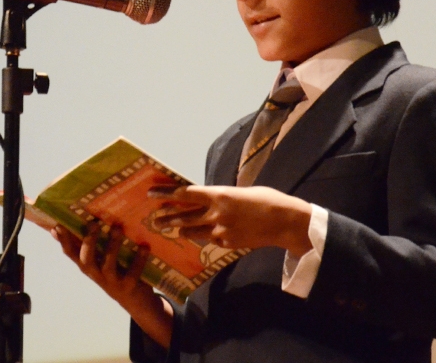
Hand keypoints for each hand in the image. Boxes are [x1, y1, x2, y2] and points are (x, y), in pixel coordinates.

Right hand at [52, 223, 172, 347]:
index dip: (63, 241)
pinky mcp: (129, 287)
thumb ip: (94, 247)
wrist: (137, 303)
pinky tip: (144, 246)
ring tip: (117, 228)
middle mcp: (97, 276)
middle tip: (93, 223)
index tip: (57, 226)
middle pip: (86, 260)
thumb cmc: (118, 274)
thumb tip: (79, 225)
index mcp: (89, 268)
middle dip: (88, 242)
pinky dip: (139, 258)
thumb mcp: (103, 262)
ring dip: (112, 246)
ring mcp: (112, 283)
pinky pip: (133, 272)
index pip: (71, 254)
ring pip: (108, 266)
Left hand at [149, 185, 312, 257]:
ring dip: (180, 229)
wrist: (284, 222)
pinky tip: (200, 237)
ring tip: (169, 230)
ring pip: (193, 231)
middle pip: (183, 216)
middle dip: (166, 217)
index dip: (166, 194)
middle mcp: (216, 213)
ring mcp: (220, 231)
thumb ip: (223, 197)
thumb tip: (211, 199)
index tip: (151, 194)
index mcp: (219, 195)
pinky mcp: (227, 244)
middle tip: (153, 219)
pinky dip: (204, 237)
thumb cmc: (267, 200)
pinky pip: (211, 240)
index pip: (185, 194)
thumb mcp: (241, 191)